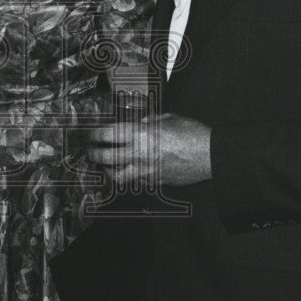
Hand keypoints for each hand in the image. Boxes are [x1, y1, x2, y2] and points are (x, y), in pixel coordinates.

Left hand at [87, 112, 211, 186]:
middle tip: (91, 151)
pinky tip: (131, 170)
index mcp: (140, 134)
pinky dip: (130, 176)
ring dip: (108, 170)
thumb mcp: (167, 118)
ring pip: (117, 176)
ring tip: (106, 165)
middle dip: (93, 154)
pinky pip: (136, 182)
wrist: (209, 155)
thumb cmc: (191, 133)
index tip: (92, 134)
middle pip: (106, 157)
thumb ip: (148, 121)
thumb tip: (138, 123)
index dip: (95, 134)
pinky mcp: (155, 182)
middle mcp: (139, 154)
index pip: (108, 135)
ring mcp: (146, 171)